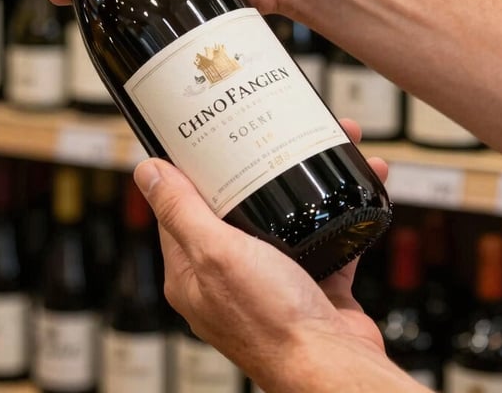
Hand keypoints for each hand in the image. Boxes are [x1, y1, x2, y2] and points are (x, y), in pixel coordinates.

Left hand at [132, 121, 420, 392]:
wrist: (334, 367)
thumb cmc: (273, 323)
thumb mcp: (217, 254)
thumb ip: (182, 212)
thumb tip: (147, 173)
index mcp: (194, 273)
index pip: (180, 211)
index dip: (191, 172)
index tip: (205, 139)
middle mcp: (229, 277)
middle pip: (237, 206)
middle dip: (259, 165)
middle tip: (272, 133)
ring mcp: (272, 280)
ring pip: (284, 215)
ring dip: (306, 180)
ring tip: (327, 145)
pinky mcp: (312, 283)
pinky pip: (322, 235)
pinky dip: (337, 209)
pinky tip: (354, 183)